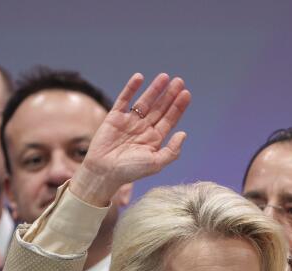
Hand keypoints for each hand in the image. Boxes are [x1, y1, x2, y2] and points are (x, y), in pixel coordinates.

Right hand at [71, 72, 190, 206]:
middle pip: (160, 108)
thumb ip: (172, 151)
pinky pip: (124, 99)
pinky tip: (140, 77)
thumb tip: (184, 133)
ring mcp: (129, 122)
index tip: (186, 94)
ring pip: (145, 102)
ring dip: (155, 89)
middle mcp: (143, 129)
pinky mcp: (115, 117)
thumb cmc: (130, 171)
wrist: (104, 171)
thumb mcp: (156, 164)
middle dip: (170, 95)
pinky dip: (131, 88)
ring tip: (165, 77)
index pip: (169, 120)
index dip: (178, 107)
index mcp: (154, 140)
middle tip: (180, 81)